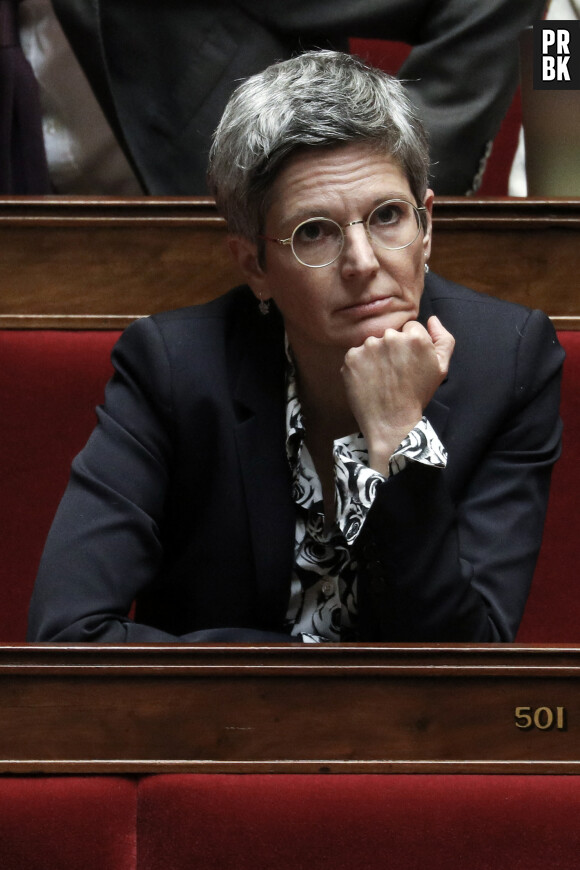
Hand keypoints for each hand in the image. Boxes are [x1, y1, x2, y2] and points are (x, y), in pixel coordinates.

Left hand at [340, 316, 453, 473]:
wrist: (391, 422)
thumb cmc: (417, 395)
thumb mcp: (441, 367)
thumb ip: (443, 339)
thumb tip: (432, 319)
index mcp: (415, 337)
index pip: (410, 328)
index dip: (410, 347)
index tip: (408, 363)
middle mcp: (390, 337)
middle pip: (390, 334)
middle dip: (392, 349)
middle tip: (395, 373)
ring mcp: (368, 346)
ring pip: (372, 343)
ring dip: (375, 356)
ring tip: (381, 378)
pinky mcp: (351, 357)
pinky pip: (356, 354)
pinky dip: (361, 365)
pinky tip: (369, 380)